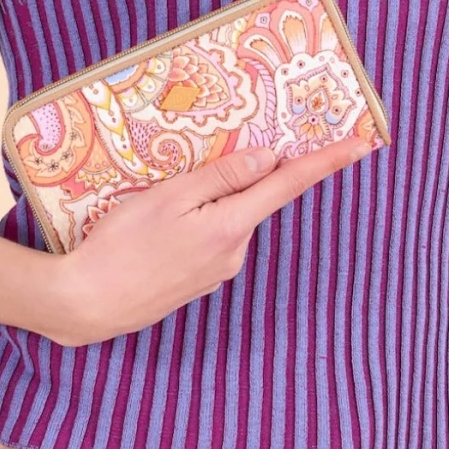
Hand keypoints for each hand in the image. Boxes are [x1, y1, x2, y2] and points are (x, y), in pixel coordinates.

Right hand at [43, 137, 373, 346]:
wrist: (87, 304)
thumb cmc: (120, 245)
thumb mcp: (168, 198)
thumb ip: (221, 177)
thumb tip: (269, 159)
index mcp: (231, 226)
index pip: (289, 186)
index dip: (325, 162)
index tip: (362, 144)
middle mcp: (234, 252)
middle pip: (250, 199)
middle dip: (236, 179)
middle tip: (196, 165)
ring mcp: (216, 272)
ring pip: (225, 220)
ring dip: (205, 204)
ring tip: (154, 206)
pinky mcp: (197, 283)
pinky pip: (207, 240)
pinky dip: (192, 226)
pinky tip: (154, 229)